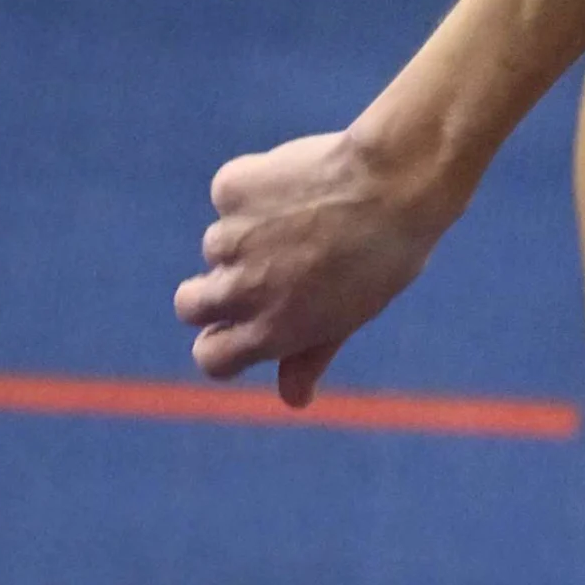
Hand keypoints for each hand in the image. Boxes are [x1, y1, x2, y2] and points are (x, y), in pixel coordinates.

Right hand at [178, 121, 457, 404]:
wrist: (395, 184)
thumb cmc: (384, 255)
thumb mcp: (350, 315)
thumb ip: (309, 356)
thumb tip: (294, 401)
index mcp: (269, 332)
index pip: (211, 356)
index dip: (220, 343)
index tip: (236, 328)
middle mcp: (240, 291)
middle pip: (189, 305)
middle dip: (210, 294)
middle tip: (256, 270)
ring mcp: (230, 240)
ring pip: (216, 245)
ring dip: (246, 236)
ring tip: (306, 219)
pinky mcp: (230, 192)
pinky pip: (231, 196)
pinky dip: (255, 191)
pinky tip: (302, 183)